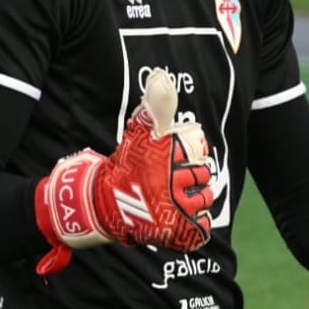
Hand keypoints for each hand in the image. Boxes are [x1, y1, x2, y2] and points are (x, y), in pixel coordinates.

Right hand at [34, 69, 213, 275]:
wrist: (103, 203)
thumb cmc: (125, 164)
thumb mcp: (138, 132)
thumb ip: (153, 107)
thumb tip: (161, 76)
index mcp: (169, 156)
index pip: (199, 151)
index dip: (193, 153)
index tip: (182, 156)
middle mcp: (174, 183)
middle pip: (203, 175)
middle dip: (194, 175)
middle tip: (176, 177)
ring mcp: (176, 210)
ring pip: (205, 199)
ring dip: (198, 198)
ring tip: (180, 195)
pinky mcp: (176, 232)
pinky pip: (201, 227)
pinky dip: (196, 222)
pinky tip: (184, 215)